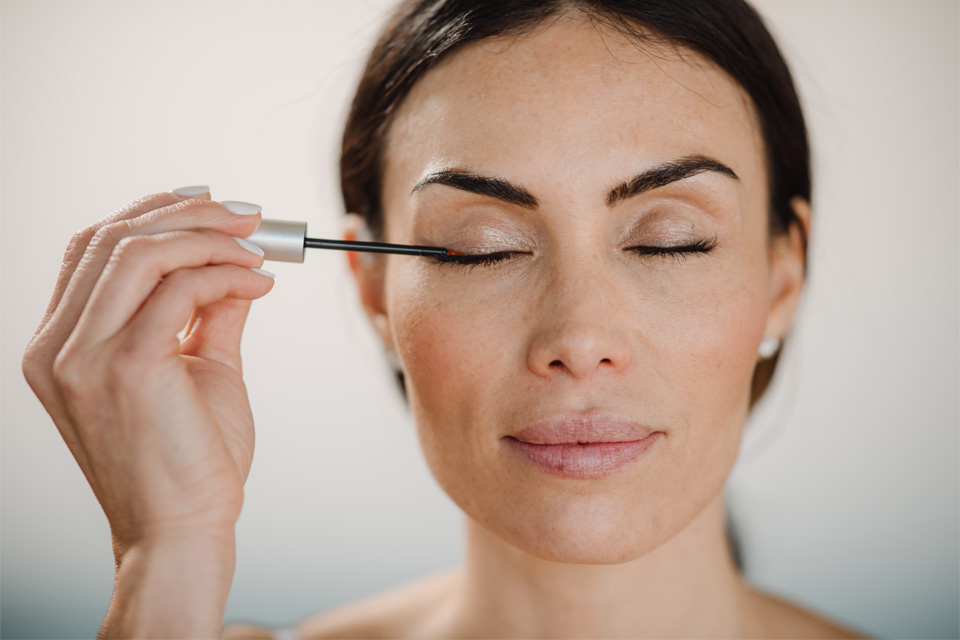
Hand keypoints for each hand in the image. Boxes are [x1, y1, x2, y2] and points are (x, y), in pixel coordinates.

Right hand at [22, 188, 273, 560]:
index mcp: (62, 344)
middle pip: (112, 237)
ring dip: (210, 237)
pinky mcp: (126, 367)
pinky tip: (260, 284)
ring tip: (259, 249)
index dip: (151, 213)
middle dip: (189, 214)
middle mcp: (58, 346)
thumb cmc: (189, 457)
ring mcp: (83, 357)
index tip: (211, 205)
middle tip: (249, 217)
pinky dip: (226, 273)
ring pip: (140, 252)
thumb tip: (235, 262)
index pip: (93, 249)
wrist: (185, 528)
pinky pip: (180, 288)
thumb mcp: (197, 368)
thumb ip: (206, 311)